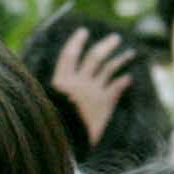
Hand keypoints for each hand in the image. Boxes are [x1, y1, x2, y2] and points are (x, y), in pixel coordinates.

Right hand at [51, 26, 134, 147]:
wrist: (67, 142)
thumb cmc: (51, 128)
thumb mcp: (43, 109)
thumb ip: (51, 95)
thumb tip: (46, 87)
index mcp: (61, 83)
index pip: (69, 55)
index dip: (76, 42)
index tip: (83, 31)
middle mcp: (79, 83)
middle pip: (94, 57)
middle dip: (106, 46)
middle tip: (115, 38)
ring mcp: (94, 91)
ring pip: (110, 68)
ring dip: (121, 59)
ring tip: (130, 53)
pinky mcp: (105, 103)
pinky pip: (117, 87)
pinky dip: (123, 81)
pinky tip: (128, 78)